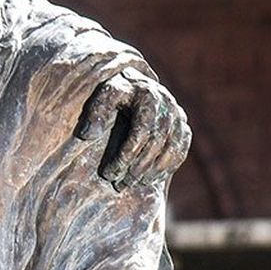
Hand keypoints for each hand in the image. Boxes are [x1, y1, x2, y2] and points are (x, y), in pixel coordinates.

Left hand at [76, 70, 191, 190]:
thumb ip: (96, 112)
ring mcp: (178, 117)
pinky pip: (180, 150)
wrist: (138, 84)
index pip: (140, 133)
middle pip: (156, 144)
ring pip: (171, 150)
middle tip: (120, 185)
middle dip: (137, 168)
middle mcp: (168, 105)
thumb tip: (87, 136)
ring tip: (135, 184)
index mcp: (148, 96)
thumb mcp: (104, 95)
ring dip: (153, 172)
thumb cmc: (117, 92)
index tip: (109, 174)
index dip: (125, 157)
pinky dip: (168, 167)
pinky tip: (152, 179)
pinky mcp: (183, 126)